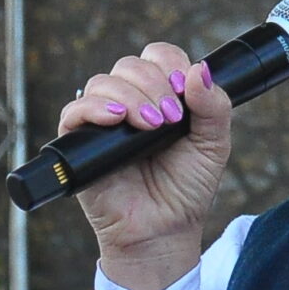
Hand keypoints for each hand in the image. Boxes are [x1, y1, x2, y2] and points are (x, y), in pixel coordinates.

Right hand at [59, 41, 236, 289]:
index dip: (170, 64)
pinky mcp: (79, 143)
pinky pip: (74, 111)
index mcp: (160, 96)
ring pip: (103, 82)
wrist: (164, 232)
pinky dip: (94, 108)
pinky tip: (117, 119)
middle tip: (170, 119)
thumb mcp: (213, 146)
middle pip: (129, 64)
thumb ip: (214, 106)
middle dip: (153, 84)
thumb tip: (200, 69)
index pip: (157, 56)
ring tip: (151, 126)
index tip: (184, 92)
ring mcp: (103, 121)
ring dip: (131, 96)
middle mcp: (129, 103)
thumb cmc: (186, 191)